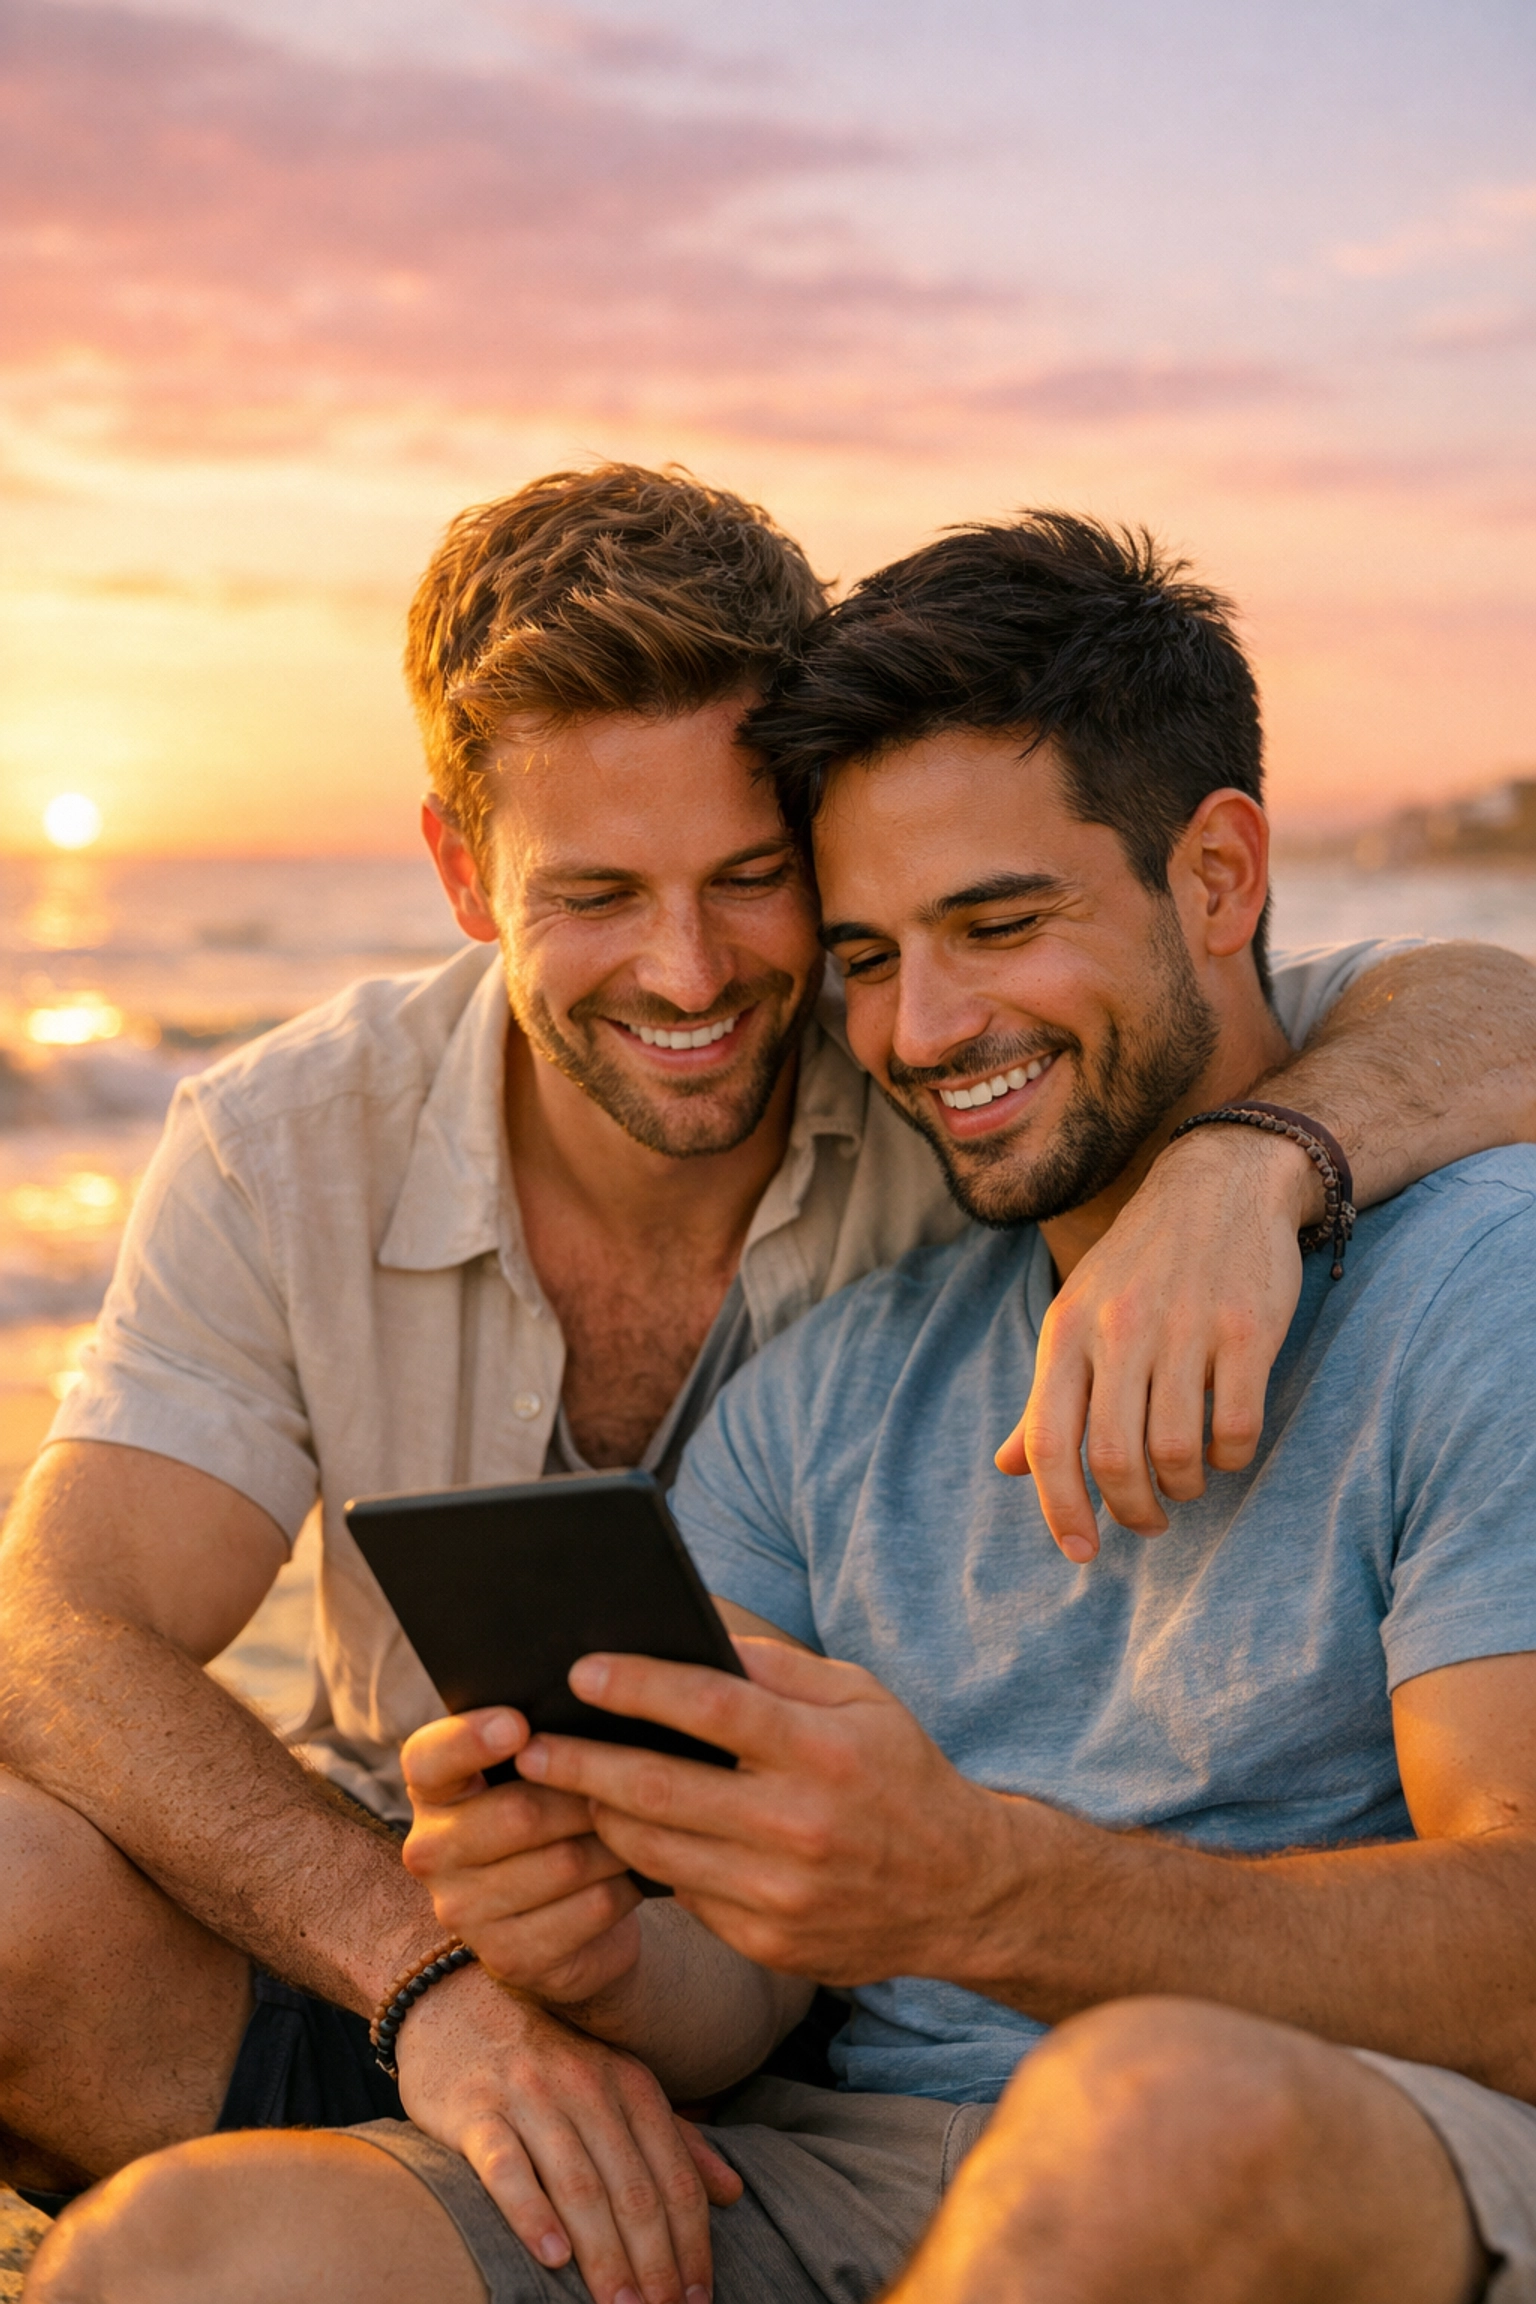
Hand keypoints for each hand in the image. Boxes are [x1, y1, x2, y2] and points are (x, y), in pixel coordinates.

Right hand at [396, 1956, 741, 2303]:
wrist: (455, 1999)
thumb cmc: (544, 2055)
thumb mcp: (616, 2080)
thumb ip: (674, 2136)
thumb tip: (733, 2193)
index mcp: (630, 2083)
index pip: (674, 2175)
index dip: (692, 2242)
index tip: (698, 2298)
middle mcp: (587, 2086)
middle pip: (632, 2188)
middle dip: (653, 2262)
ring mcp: (530, 2096)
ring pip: (579, 2185)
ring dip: (604, 2255)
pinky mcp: (475, 2110)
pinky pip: (507, 2167)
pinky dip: (532, 2213)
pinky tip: (553, 2257)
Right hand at [403, 1708, 644, 2004]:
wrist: (561, 1922)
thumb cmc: (550, 1821)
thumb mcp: (534, 1776)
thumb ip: (543, 1743)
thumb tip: (593, 1720)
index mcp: (432, 1790)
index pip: (430, 1758)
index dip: (472, 1739)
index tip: (520, 1724)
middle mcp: (432, 1851)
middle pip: (518, 1812)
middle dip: (585, 1797)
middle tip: (634, 1780)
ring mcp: (463, 1911)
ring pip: (564, 1863)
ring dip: (615, 1843)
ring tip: (641, 1827)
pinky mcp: (508, 1956)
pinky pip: (588, 1909)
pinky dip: (624, 1887)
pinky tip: (633, 1876)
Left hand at [518, 1638, 1013, 1987]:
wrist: (963, 1891)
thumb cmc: (900, 1774)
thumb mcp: (861, 1700)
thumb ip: (778, 1669)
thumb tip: (692, 1636)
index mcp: (824, 1751)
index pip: (712, 1707)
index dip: (639, 1685)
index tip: (581, 1670)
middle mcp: (800, 1825)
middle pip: (661, 1789)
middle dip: (582, 1762)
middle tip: (529, 1744)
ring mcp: (780, 1894)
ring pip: (655, 1851)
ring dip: (599, 1814)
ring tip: (561, 1784)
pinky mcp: (767, 1943)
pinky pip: (682, 1894)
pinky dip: (645, 1860)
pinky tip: (620, 1832)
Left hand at [996, 1126, 1315, 1557]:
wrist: (1220, 1182)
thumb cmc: (1141, 1266)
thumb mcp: (1078, 1318)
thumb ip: (1047, 1398)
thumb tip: (1005, 1468)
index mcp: (1067, 1332)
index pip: (1047, 1440)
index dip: (1059, 1509)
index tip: (1081, 1552)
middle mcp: (1119, 1330)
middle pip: (1113, 1458)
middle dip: (1131, 1510)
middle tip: (1148, 1522)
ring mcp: (1185, 1328)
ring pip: (1176, 1450)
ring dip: (1184, 1488)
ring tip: (1188, 1482)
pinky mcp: (1247, 1329)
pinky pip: (1236, 1425)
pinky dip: (1232, 1457)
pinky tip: (1227, 1449)